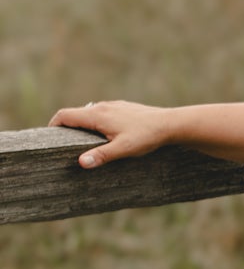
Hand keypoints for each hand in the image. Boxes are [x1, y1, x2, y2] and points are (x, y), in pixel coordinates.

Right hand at [49, 100, 170, 168]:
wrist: (170, 124)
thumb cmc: (147, 137)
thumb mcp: (123, 149)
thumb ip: (102, 156)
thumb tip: (81, 163)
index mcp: (98, 115)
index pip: (65, 115)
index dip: (53, 125)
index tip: (49, 138)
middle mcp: (102, 106)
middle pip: (75, 114)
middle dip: (66, 127)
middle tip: (62, 144)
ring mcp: (114, 106)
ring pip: (89, 113)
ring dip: (81, 125)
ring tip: (82, 142)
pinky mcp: (123, 108)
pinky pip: (102, 113)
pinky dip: (95, 123)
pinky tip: (103, 136)